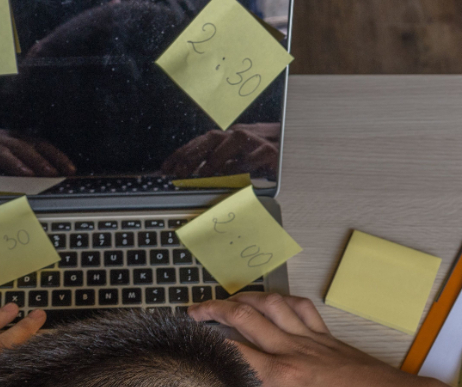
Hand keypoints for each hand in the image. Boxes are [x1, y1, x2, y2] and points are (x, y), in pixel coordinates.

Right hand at [0, 125, 75, 179]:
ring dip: (15, 163)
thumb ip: (22, 160)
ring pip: (0, 152)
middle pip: (22, 147)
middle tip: (54, 173)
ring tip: (28, 174)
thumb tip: (47, 175)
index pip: (38, 143)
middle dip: (39, 160)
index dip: (55, 155)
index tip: (70, 168)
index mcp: (11, 138)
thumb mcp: (3, 149)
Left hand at [161, 123, 279, 177]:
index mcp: (229, 138)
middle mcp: (240, 135)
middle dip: (192, 154)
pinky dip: (245, 163)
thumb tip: (194, 175)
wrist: (296, 144)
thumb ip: (220, 165)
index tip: (166, 168)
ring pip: (233, 140)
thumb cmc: (264, 157)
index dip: (182, 153)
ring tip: (204, 174)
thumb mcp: (238, 160)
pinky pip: (255, 154)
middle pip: (211, 137)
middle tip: (179, 173)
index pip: (200, 141)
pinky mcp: (271, 151)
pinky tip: (235, 173)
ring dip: (216, 157)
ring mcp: (256, 140)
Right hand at [188, 293, 420, 386]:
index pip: (236, 350)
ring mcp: (310, 339)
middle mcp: (292, 350)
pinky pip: (300, 307)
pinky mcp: (326, 336)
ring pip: (271, 304)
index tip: (191, 337)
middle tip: (195, 311)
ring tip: (226, 301)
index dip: (209, 340)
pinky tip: (272, 303)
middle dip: (215, 309)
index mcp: (281, 376)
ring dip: (244, 298)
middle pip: (246, 317)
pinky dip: (282, 300)